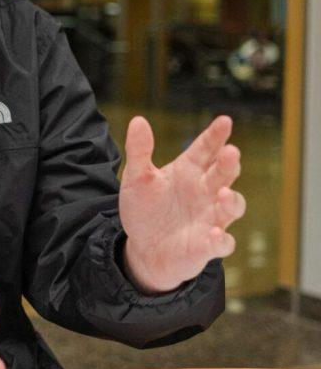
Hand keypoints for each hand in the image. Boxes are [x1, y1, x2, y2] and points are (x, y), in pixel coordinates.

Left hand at [119, 114, 245, 293]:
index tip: (224, 121)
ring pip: (232, 206)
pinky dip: (222, 240)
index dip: (216, 135)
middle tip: (230, 152)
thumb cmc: (145, 209)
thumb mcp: (136, 179)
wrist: (143, 248)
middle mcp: (205, 191)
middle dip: (229, 163)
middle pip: (224, 173)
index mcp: (189, 171)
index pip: (205, 148)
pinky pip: (222, 243)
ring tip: (224, 193)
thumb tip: (138, 119)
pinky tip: (215, 234)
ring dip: (232, 200)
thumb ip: (139, 151)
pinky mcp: (208, 246)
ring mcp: (210, 218)